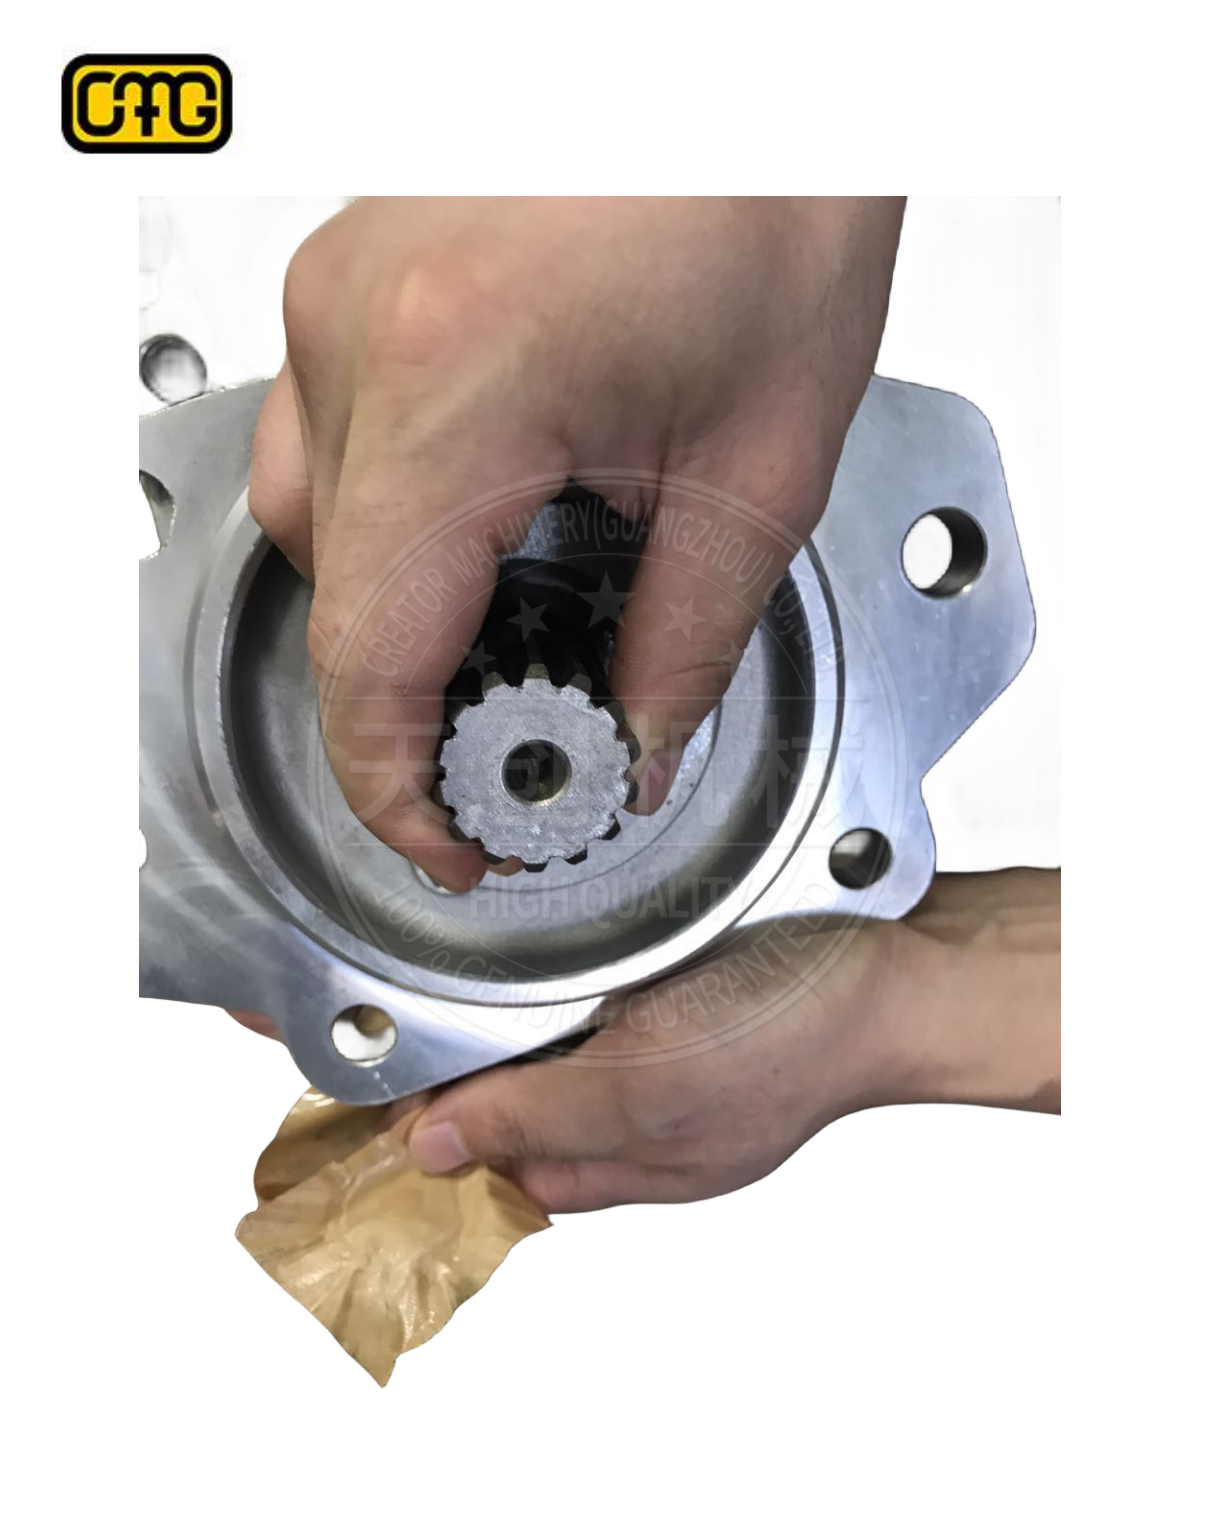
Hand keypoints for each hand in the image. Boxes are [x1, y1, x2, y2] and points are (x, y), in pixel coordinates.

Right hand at [250, 197, 903, 888]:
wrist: (757, 76)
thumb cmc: (775, 198)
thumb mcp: (761, 463)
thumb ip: (690, 638)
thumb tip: (639, 745)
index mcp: (454, 385)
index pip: (369, 653)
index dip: (395, 783)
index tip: (448, 839)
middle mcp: (359, 331)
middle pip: (332, 597)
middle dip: (413, 700)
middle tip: (519, 743)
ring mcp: (342, 293)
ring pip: (313, 520)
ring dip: (400, 605)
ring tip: (514, 630)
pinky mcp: (358, 276)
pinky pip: (332, 438)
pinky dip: (396, 515)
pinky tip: (486, 524)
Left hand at [399, 870, 1060, 1211]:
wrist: (902, 962)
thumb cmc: (798, 1037)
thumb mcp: (648, 1091)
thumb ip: (538, 1118)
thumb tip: (428, 1150)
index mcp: (621, 1159)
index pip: (491, 1158)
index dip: (427, 1118)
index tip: (373, 1064)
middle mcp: (633, 1113)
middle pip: (511, 1094)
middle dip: (463, 1047)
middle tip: (424, 991)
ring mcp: (661, 1051)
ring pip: (548, 1034)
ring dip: (513, 995)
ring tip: (484, 953)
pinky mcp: (683, 990)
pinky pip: (599, 983)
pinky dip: (569, 959)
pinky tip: (562, 924)